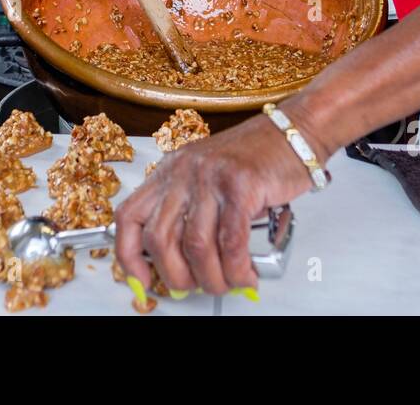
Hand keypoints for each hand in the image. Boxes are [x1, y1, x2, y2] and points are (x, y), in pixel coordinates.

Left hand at [113, 113, 320, 295]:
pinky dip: (237, 267)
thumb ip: (191, 216)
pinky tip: (245, 273)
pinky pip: (231, 241)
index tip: (140, 281)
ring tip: (227, 282)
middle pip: (160, 239)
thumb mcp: (208, 180)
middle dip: (177, 275)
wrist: (292, 133)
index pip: (129, 217)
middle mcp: (183, 171)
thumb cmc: (254, 160)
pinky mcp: (240, 185)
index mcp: (169, 171)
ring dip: (212, 277)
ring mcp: (210, 176)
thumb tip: (182, 267)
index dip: (128, 256)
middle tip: (195, 286)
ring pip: (197, 246)